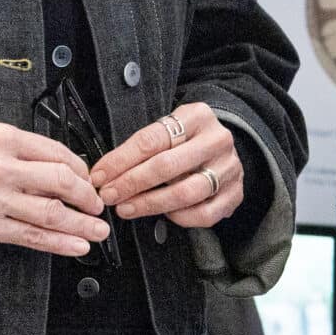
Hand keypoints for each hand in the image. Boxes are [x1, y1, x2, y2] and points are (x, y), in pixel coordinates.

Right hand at [0, 124, 107, 256]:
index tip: (89, 179)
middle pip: (61, 181)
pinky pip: (32, 237)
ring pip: (51, 213)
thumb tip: (58, 170)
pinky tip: (76, 245)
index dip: (82, 169)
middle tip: (98, 206)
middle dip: (88, 197)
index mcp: (1, 139)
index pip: (56, 152)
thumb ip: (18, 153)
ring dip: (81, 225)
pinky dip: (60, 243)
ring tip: (97, 231)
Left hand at [90, 102, 242, 228]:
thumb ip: (141, 147)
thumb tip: (103, 172)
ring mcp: (229, 168)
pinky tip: (163, 215)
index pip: (152, 140)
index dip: (120, 161)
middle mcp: (217, 140)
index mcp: (197, 116)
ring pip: (185, 193)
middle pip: (166, 166)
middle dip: (131, 184)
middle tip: (109, 195)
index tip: (100, 175)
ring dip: (149, 204)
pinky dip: (179, 218)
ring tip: (127, 208)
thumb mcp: (168, 130)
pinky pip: (203, 214)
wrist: (222, 149)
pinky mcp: (235, 194)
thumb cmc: (187, 141)